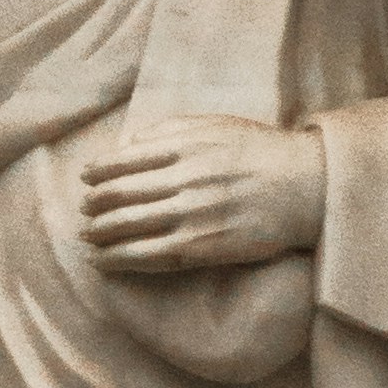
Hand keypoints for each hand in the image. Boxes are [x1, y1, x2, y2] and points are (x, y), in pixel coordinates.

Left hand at [79, 118, 325, 277]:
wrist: (306, 187)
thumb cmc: (262, 153)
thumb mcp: (217, 126)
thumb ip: (171, 130)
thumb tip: (129, 142)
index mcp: (184, 146)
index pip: (124, 160)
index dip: (98, 171)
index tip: (85, 179)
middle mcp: (183, 179)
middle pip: (120, 194)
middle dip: (93, 205)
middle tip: (82, 212)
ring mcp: (192, 215)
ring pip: (129, 226)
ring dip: (100, 234)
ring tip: (87, 238)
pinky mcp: (202, 247)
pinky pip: (151, 256)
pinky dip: (121, 259)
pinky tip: (105, 262)